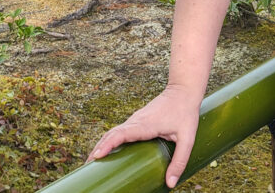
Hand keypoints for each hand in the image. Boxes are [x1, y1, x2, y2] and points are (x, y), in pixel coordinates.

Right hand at [87, 84, 201, 188]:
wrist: (183, 90)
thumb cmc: (185, 113)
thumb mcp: (187, 139)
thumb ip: (179, 161)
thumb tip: (170, 184)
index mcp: (145, 125)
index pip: (121, 134)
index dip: (108, 145)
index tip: (97, 156)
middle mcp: (136, 121)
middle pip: (111, 135)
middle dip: (98, 149)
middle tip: (87, 166)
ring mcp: (134, 120)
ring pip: (113, 132)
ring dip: (101, 145)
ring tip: (92, 162)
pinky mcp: (136, 121)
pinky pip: (119, 131)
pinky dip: (108, 141)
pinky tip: (106, 151)